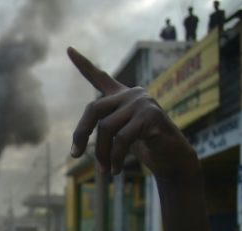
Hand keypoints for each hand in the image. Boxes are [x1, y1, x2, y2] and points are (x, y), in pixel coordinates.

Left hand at [67, 47, 197, 179]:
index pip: (99, 76)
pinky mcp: (152, 116)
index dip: (83, 64)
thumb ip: (103, 131)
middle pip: (93, 109)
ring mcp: (143, 103)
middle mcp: (132, 94)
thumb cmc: (144, 147)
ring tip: (104, 171)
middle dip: (81, 134)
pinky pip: (123, 138)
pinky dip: (115, 157)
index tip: (68, 49)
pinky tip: (115, 170)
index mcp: (122, 96)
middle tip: (75, 156)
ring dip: (101, 153)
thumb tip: (76, 149)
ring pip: (106, 128)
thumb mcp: (119, 136)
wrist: (173, 158)